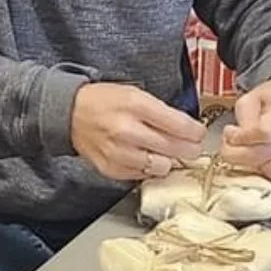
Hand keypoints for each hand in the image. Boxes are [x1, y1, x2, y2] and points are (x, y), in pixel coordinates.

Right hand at [70, 83, 204, 181]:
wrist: (71, 113)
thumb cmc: (105, 101)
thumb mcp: (135, 94)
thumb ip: (161, 111)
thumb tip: (188, 129)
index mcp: (136, 105)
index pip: (179, 124)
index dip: (195, 132)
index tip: (199, 133)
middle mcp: (127, 130)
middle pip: (174, 148)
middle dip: (189, 149)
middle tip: (191, 147)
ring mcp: (119, 152)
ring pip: (161, 167)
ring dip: (168, 161)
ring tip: (164, 152)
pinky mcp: (111, 168)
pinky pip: (142, 175)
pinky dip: (148, 168)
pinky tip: (146, 157)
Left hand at [219, 71, 270, 189]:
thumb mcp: (251, 98)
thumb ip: (243, 119)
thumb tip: (236, 142)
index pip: (264, 133)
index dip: (241, 138)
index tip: (231, 133)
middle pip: (264, 157)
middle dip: (237, 155)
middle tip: (230, 146)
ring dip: (258, 171)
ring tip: (250, 159)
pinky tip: (267, 169)